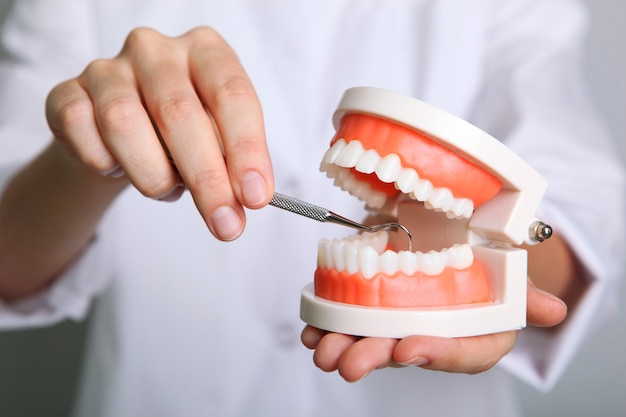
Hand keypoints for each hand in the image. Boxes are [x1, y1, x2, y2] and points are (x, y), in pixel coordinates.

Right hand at [46, 26, 273, 240]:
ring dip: (152, 175)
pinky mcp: (66, 94)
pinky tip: (120, 167)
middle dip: (207, 179)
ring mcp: (107, 69)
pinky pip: (84, 138)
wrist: (119, 139)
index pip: (232, 94)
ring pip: (124, 124)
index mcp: (205, 51)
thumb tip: (248, 196)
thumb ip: (232, 162)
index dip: (247, 149)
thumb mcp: (216, 141)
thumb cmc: (178, 137)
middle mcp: (156, 50)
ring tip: (165, 189)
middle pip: (179, 113)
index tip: (255, 196)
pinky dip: (107, 166)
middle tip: (225, 224)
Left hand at [301, 279, 566, 381]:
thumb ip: (524, 296)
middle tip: (349, 363)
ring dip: (341, 347)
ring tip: (322, 349)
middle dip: (374, 358)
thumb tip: (553, 310)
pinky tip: (309, 329)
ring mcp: (396, 322)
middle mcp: (431, 333)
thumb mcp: (508, 275)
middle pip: (403, 352)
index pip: (460, 354)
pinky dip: (324, 326)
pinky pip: (345, 322)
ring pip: (368, 342)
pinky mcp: (370, 305)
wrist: (451, 240)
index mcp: (471, 333)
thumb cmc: (483, 265)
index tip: (411, 349)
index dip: (436, 354)